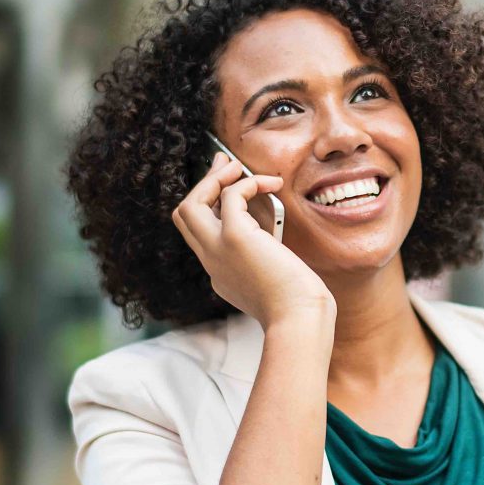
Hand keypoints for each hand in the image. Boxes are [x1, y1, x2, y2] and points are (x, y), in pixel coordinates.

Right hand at [172, 152, 335, 327]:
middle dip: (202, 185)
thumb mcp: (275, 277)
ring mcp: (218, 250)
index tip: (229, 188)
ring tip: (238, 166)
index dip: (213, 208)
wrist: (299, 320)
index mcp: (220, 273)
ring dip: (212, 180)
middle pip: (184, 216)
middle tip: (223, 164)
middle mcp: (212, 262)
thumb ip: (267, 254)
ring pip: (190, 205)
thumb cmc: (299, 305)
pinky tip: (271, 183)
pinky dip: (248, 183)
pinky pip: (230, 196)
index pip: (202, 234)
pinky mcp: (235, 238)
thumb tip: (273, 226)